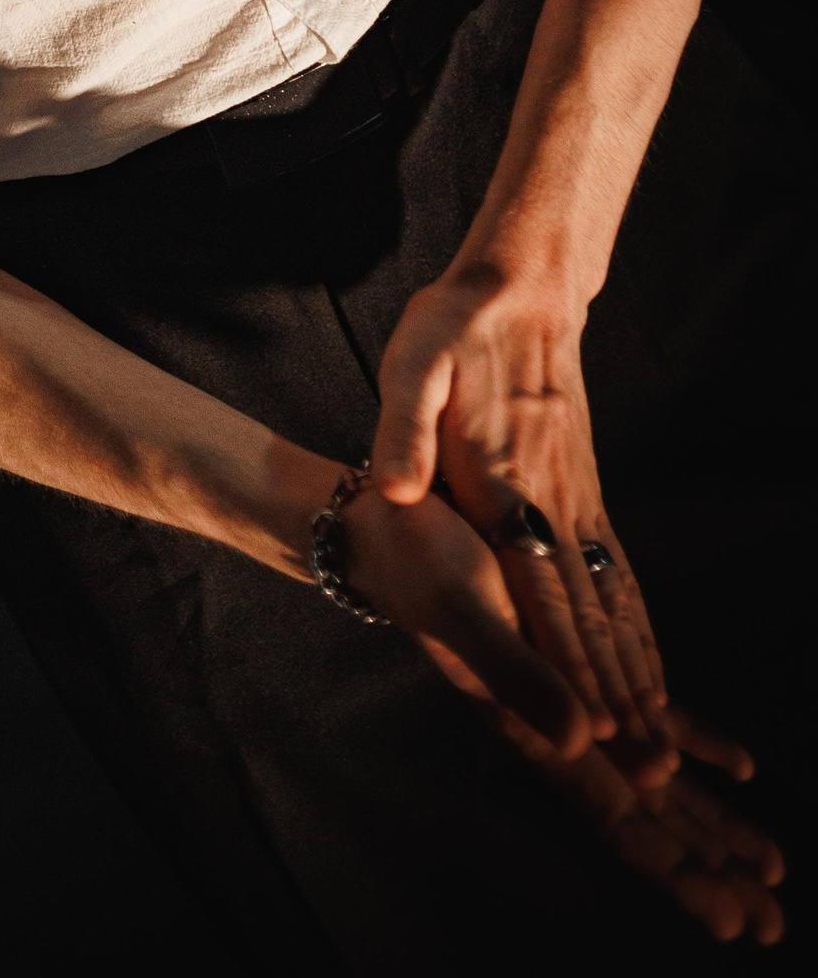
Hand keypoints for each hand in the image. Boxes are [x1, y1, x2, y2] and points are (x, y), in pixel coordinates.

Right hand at [340, 484, 786, 944]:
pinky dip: (694, 741)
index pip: (614, 818)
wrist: (386, 527)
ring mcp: (567, 696)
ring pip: (652, 776)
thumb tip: (584, 742)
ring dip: (706, 821)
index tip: (728, 917)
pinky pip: (648, 714)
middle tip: (767, 922)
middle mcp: (554, 725)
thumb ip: (517, 676)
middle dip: (704, 865)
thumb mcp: (467, 610)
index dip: (673, 868)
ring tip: (763, 864)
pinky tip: (737, 763)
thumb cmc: (418, 565)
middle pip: (643, 815)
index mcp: (529, 726)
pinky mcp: (577, 657)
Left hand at [372, 264, 682, 784]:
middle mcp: (549, 501)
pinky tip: (649, 660)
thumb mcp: (410, 364)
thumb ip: (401, 428)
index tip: (591, 726)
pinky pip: (616, 569)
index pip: (538, 591)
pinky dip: (637, 623)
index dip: (564, 663)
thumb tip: (391, 488)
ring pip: (612, 599)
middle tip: (649, 767)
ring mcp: (574, 497)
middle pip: (588, 614)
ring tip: (665, 736)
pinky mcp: (583, 489)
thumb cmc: (451, 329)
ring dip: (636, 669)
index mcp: (503, 483)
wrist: (516, 288)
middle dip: (616, 694)